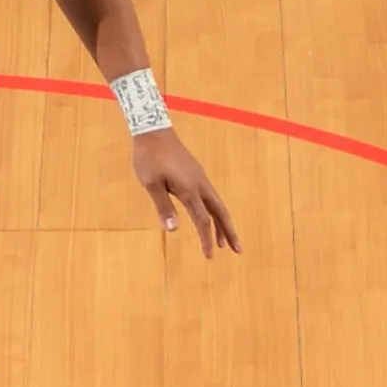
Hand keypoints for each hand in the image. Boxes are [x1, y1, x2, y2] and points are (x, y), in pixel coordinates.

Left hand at [130, 120, 239, 254]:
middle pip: (219, 212)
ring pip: (216, 204)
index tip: (209, 256)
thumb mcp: (151, 184)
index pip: (202, 220)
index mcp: (189, 189)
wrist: (153, 130)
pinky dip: (214, 211)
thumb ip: (163, 207)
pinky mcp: (195, 173)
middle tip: (237, 250)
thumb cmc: (149, 158)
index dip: (206, 239)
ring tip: (225, 241)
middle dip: (229, 232)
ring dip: (222, 223)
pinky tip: (211, 217)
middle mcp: (199, 184)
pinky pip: (210, 196)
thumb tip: (173, 230)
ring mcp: (199, 177)